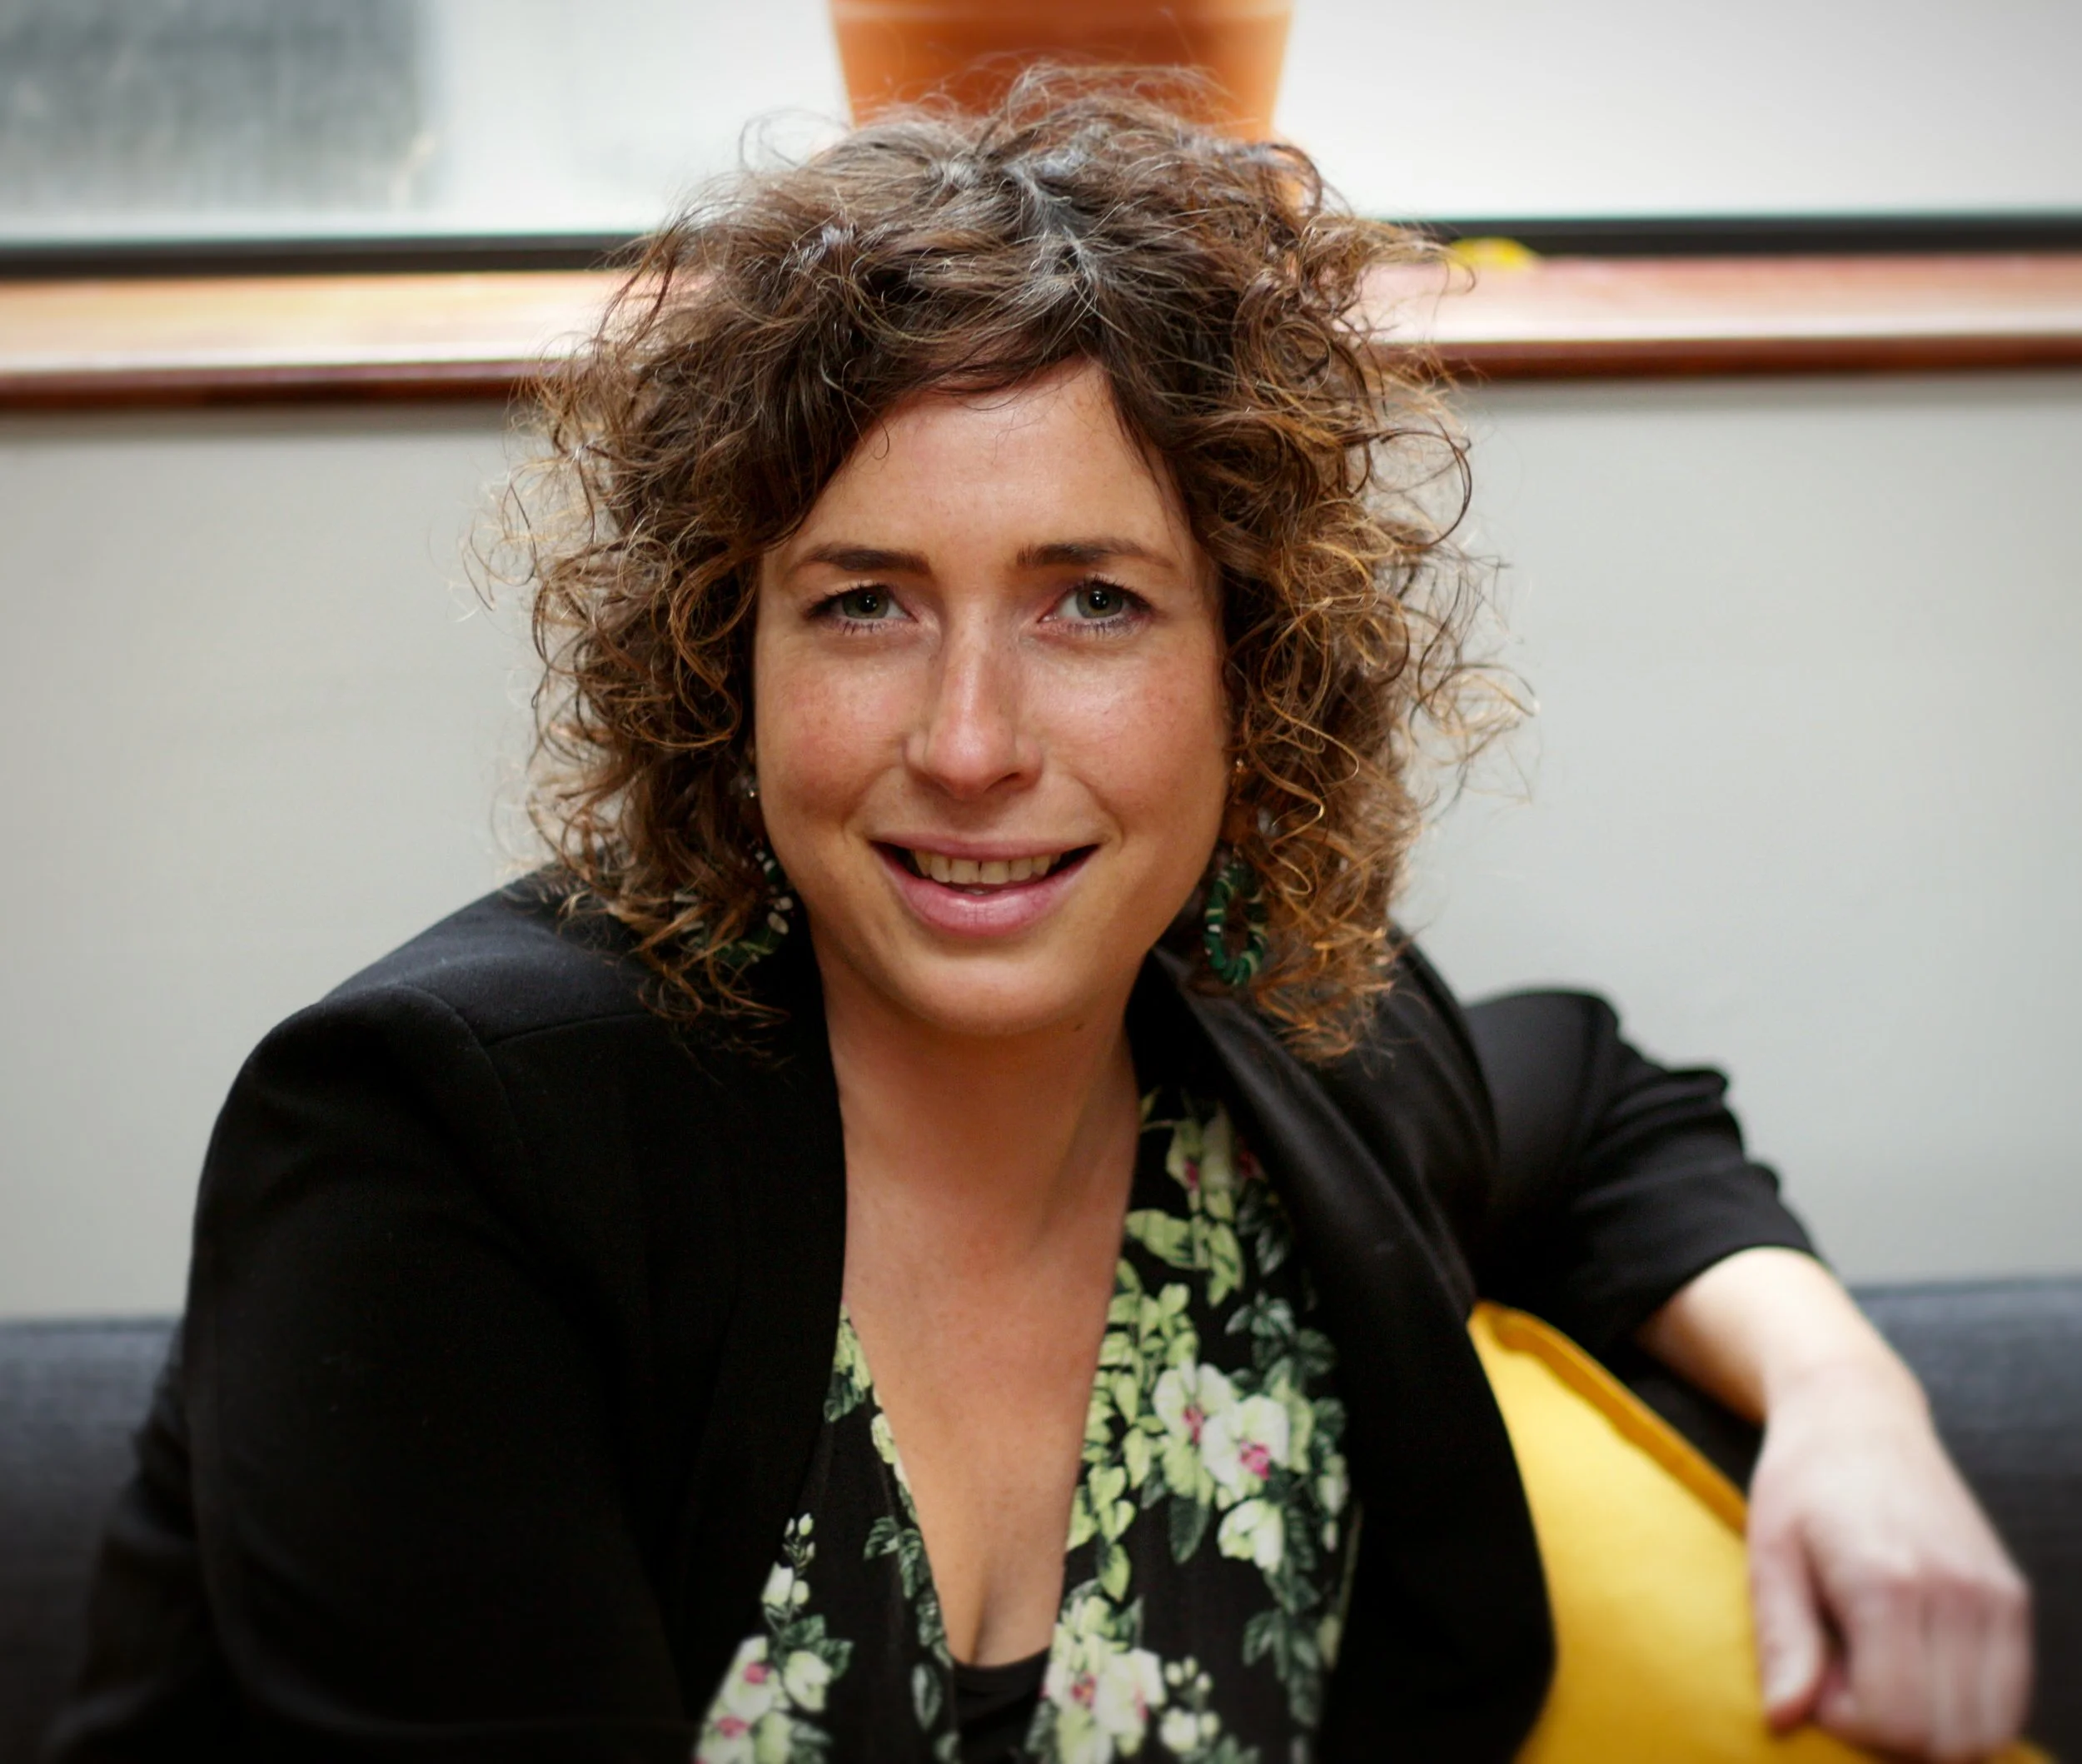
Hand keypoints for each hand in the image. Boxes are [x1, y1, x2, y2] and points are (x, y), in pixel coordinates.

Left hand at [1637, 1248, 2032, 1760]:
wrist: (1858, 1413)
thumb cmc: (1799, 1482)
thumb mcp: (1769, 1553)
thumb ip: (1782, 1640)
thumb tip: (1786, 1720)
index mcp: (1888, 1583)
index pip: (1897, 1721)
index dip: (1848, 1723)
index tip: (1814, 1678)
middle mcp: (1958, 1593)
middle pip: (1948, 1738)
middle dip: (1888, 1733)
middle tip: (1840, 1675)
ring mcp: (1996, 1595)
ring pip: (1988, 1729)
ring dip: (1930, 1726)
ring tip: (1874, 1667)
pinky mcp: (2012, 1596)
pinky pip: (2008, 1696)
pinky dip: (1964, 1705)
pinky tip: (1910, 1661)